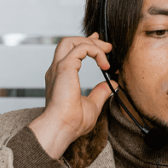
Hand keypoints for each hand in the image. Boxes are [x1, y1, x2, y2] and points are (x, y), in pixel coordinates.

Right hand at [28, 33, 113, 158]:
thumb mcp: (92, 105)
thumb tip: (111, 84)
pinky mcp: (65, 67)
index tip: (99, 44)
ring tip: (106, 50)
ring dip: (91, 43)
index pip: (69, 53)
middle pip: (68, 42)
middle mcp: (57, 70)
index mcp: (60, 78)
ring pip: (72, 41)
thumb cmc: (71, 123)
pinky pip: (81, 48)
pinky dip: (95, 51)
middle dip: (88, 40)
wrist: (61, 127)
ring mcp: (59, 67)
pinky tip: (104, 63)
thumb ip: (100, 93)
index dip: (85, 45)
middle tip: (106, 46)